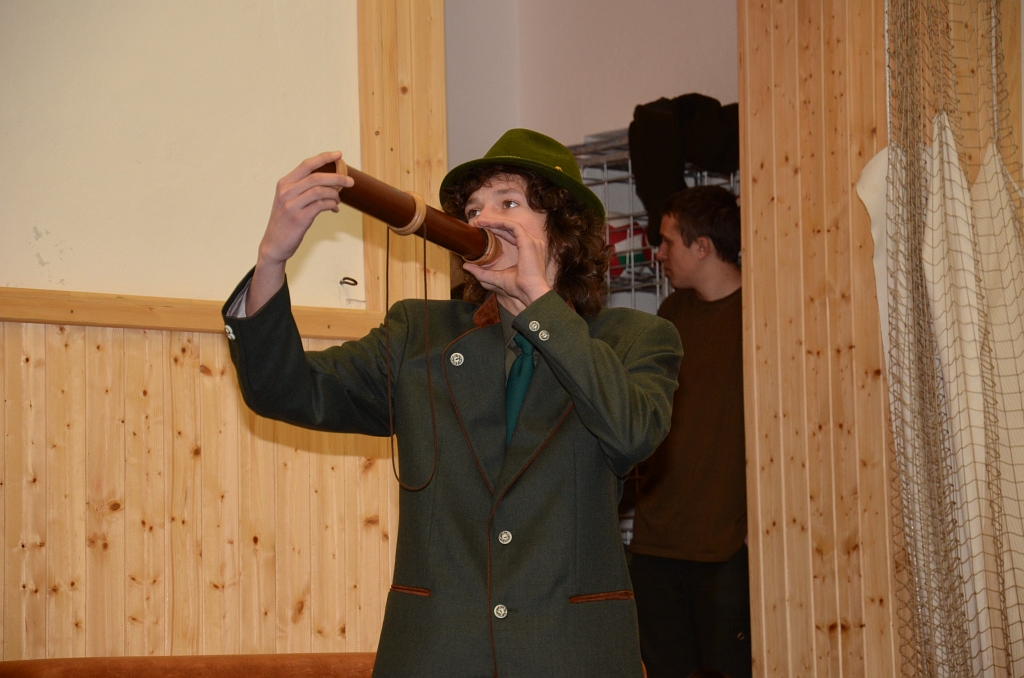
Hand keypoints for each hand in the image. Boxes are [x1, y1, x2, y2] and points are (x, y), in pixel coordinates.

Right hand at [247, 152, 353, 314]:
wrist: (274, 245)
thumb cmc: (286, 222)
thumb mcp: (289, 201)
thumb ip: (304, 190)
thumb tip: (332, 184)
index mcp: (284, 184)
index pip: (306, 165)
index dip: (324, 158)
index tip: (339, 155)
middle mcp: (286, 192)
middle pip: (316, 177)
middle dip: (337, 177)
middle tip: (350, 181)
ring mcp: (291, 205)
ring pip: (320, 190)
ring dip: (334, 194)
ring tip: (338, 200)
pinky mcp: (298, 218)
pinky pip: (320, 205)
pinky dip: (331, 205)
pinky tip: (334, 209)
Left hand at [463, 217, 555, 313]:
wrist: (530, 293)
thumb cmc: (518, 288)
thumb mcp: (495, 278)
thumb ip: (481, 272)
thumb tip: (466, 266)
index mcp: (529, 252)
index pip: (512, 237)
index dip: (497, 232)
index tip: (483, 232)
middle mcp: (533, 244)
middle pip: (511, 230)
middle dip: (493, 225)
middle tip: (477, 224)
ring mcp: (532, 242)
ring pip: (511, 225)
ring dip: (495, 222)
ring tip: (480, 222)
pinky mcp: (528, 241)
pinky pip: (513, 226)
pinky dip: (500, 223)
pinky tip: (488, 224)